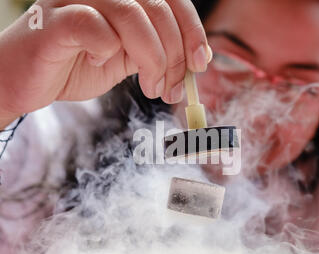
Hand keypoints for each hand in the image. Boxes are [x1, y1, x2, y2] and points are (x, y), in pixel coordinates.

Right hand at [0, 0, 211, 127]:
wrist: (28, 80)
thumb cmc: (76, 66)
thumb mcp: (127, 60)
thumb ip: (155, 53)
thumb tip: (193, 61)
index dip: (192, 30)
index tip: (200, 63)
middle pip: (157, 8)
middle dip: (174, 56)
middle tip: (170, 89)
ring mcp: (75, 0)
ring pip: (131, 14)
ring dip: (151, 59)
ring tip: (149, 88)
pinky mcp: (53, 20)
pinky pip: (92, 25)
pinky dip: (105, 49)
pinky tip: (98, 64)